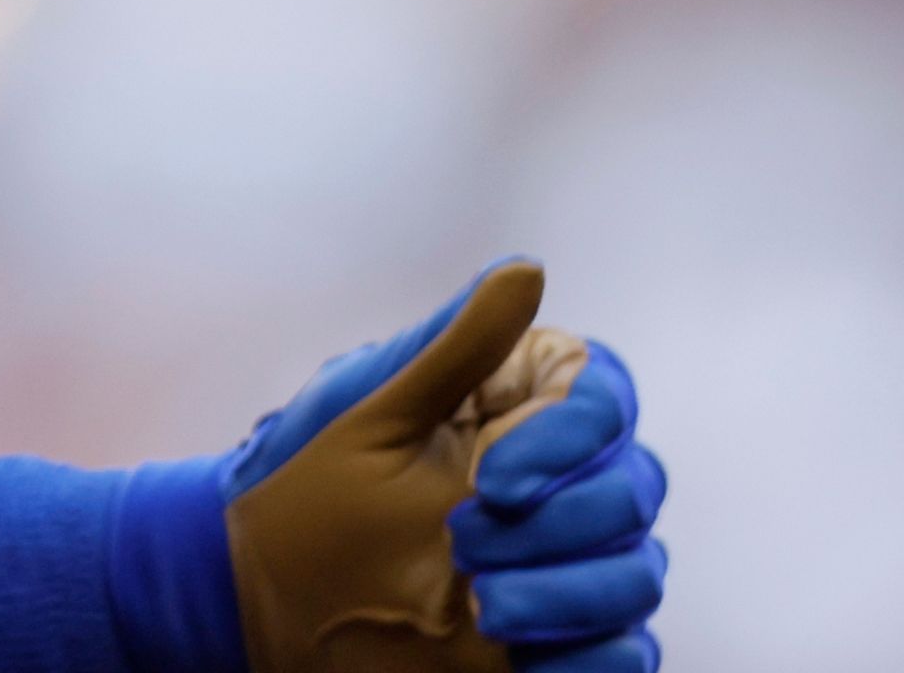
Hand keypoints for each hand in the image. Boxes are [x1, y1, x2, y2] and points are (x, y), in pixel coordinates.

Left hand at [222, 263, 668, 672]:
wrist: (268, 594)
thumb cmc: (311, 485)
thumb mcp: (376, 413)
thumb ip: (456, 348)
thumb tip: (528, 270)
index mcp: (523, 412)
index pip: (604, 401)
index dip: (572, 437)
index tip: (492, 480)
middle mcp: (559, 484)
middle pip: (633, 488)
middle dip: (563, 522)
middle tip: (462, 543)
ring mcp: (562, 566)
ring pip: (635, 574)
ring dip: (572, 594)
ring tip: (484, 609)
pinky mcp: (558, 640)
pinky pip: (625, 654)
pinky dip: (603, 657)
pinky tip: (535, 660)